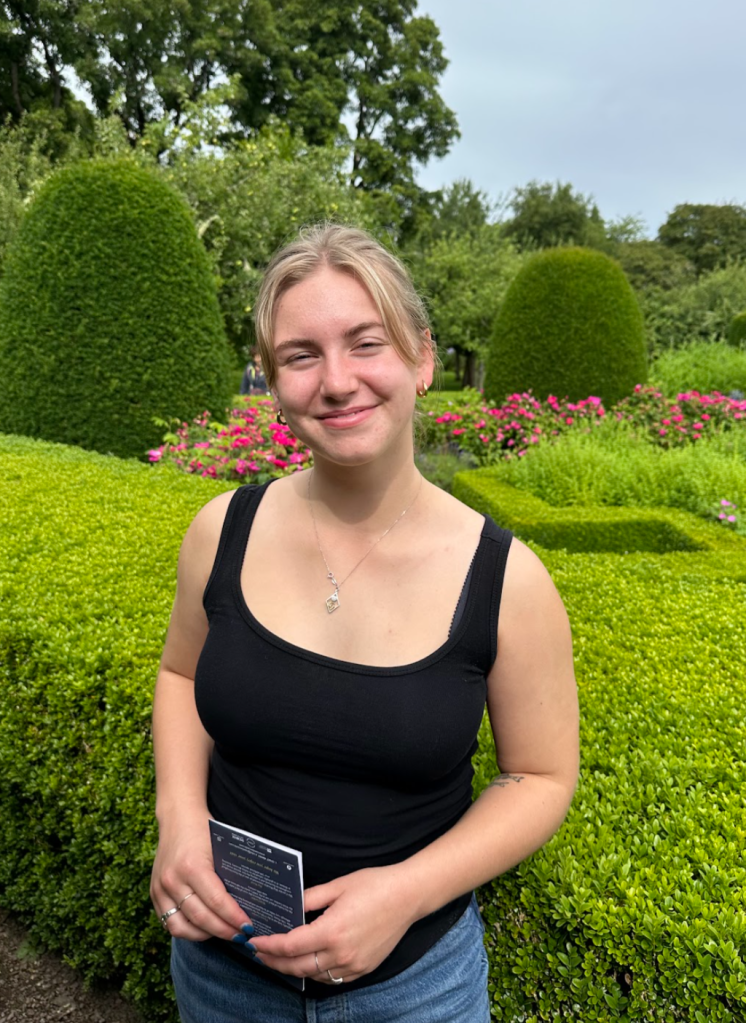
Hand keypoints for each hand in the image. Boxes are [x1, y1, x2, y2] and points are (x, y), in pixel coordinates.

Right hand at [150, 810, 251, 943]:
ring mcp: (160, 888)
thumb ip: (230, 874)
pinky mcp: (153, 894)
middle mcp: (173, 879)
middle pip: (200, 918)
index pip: (216, 901)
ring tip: (223, 934)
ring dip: (205, 936)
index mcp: (192, 866)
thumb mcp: (220, 848)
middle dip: (224, 931)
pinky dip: (188, 930)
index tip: (248, 926)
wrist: (177, 817)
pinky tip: (204, 929)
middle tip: (241, 935)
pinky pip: (169, 922)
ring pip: (182, 927)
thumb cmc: (204, 830)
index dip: (233, 918)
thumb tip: (249, 903)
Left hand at [250, 865, 415, 983]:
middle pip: (297, 967)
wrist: (408, 896)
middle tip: (259, 954)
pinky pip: (332, 978)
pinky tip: (309, 962)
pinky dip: (316, 973)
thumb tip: (290, 906)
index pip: (290, 946)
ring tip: (279, 959)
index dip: (269, 945)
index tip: (254, 942)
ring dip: (294, 970)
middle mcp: (341, 953)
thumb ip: (310, 898)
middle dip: (274, 962)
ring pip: (314, 976)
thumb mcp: (338, 885)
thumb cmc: (374, 885)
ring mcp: (353, 964)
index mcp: (331, 930)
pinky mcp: (364, 968)